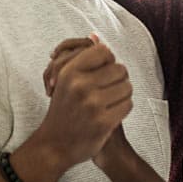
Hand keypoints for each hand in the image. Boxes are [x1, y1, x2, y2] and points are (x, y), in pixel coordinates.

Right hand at [35, 38, 132, 169]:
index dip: (108, 61)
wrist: (54, 146)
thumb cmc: (63, 110)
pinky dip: (123, 108)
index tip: (103, 72)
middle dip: (119, 79)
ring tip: (110, 102)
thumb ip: (82, 59)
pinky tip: (112, 113)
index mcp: (69, 72)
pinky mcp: (103, 122)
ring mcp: (92, 104)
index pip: (104, 51)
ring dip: (123, 94)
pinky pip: (128, 105)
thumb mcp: (64, 81)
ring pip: (127, 87)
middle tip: (109, 90)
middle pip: (120, 69)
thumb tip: (95, 35)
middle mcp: (79, 86)